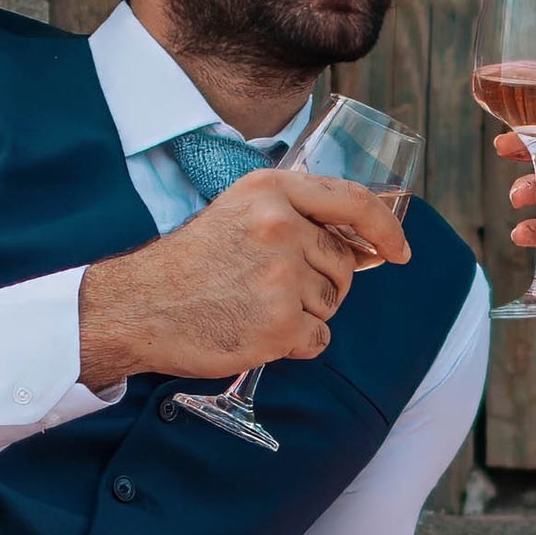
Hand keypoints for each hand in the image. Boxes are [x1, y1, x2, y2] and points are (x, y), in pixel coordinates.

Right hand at [77, 170, 407, 383]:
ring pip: (331, 304)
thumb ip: (296, 216)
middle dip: (321, 284)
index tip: (399, 251)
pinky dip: (296, 344)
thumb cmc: (188, 263)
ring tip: (253, 307)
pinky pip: (318, 339)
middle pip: (343, 265)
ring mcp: (282, 277)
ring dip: (304, 314)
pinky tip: (256, 332)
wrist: (136, 306)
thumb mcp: (239, 212)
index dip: (386, 230)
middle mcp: (282, 227)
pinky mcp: (279, 325)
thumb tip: (364, 242)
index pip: (355, 201)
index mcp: (273, 190)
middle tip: (270, 289)